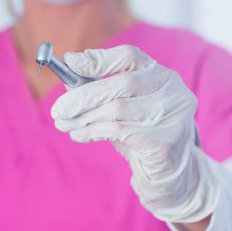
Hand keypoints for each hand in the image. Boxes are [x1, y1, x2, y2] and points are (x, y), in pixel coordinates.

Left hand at [51, 45, 219, 222]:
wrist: (166, 174)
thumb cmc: (139, 135)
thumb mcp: (121, 108)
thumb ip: (99, 90)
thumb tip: (68, 76)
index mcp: (162, 75)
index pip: (130, 56)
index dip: (99, 59)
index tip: (70, 63)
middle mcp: (173, 90)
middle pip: (121, 83)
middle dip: (83, 96)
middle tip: (58, 110)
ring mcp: (173, 115)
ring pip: (117, 109)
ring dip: (85, 118)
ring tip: (66, 125)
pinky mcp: (166, 141)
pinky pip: (120, 131)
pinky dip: (94, 132)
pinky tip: (81, 135)